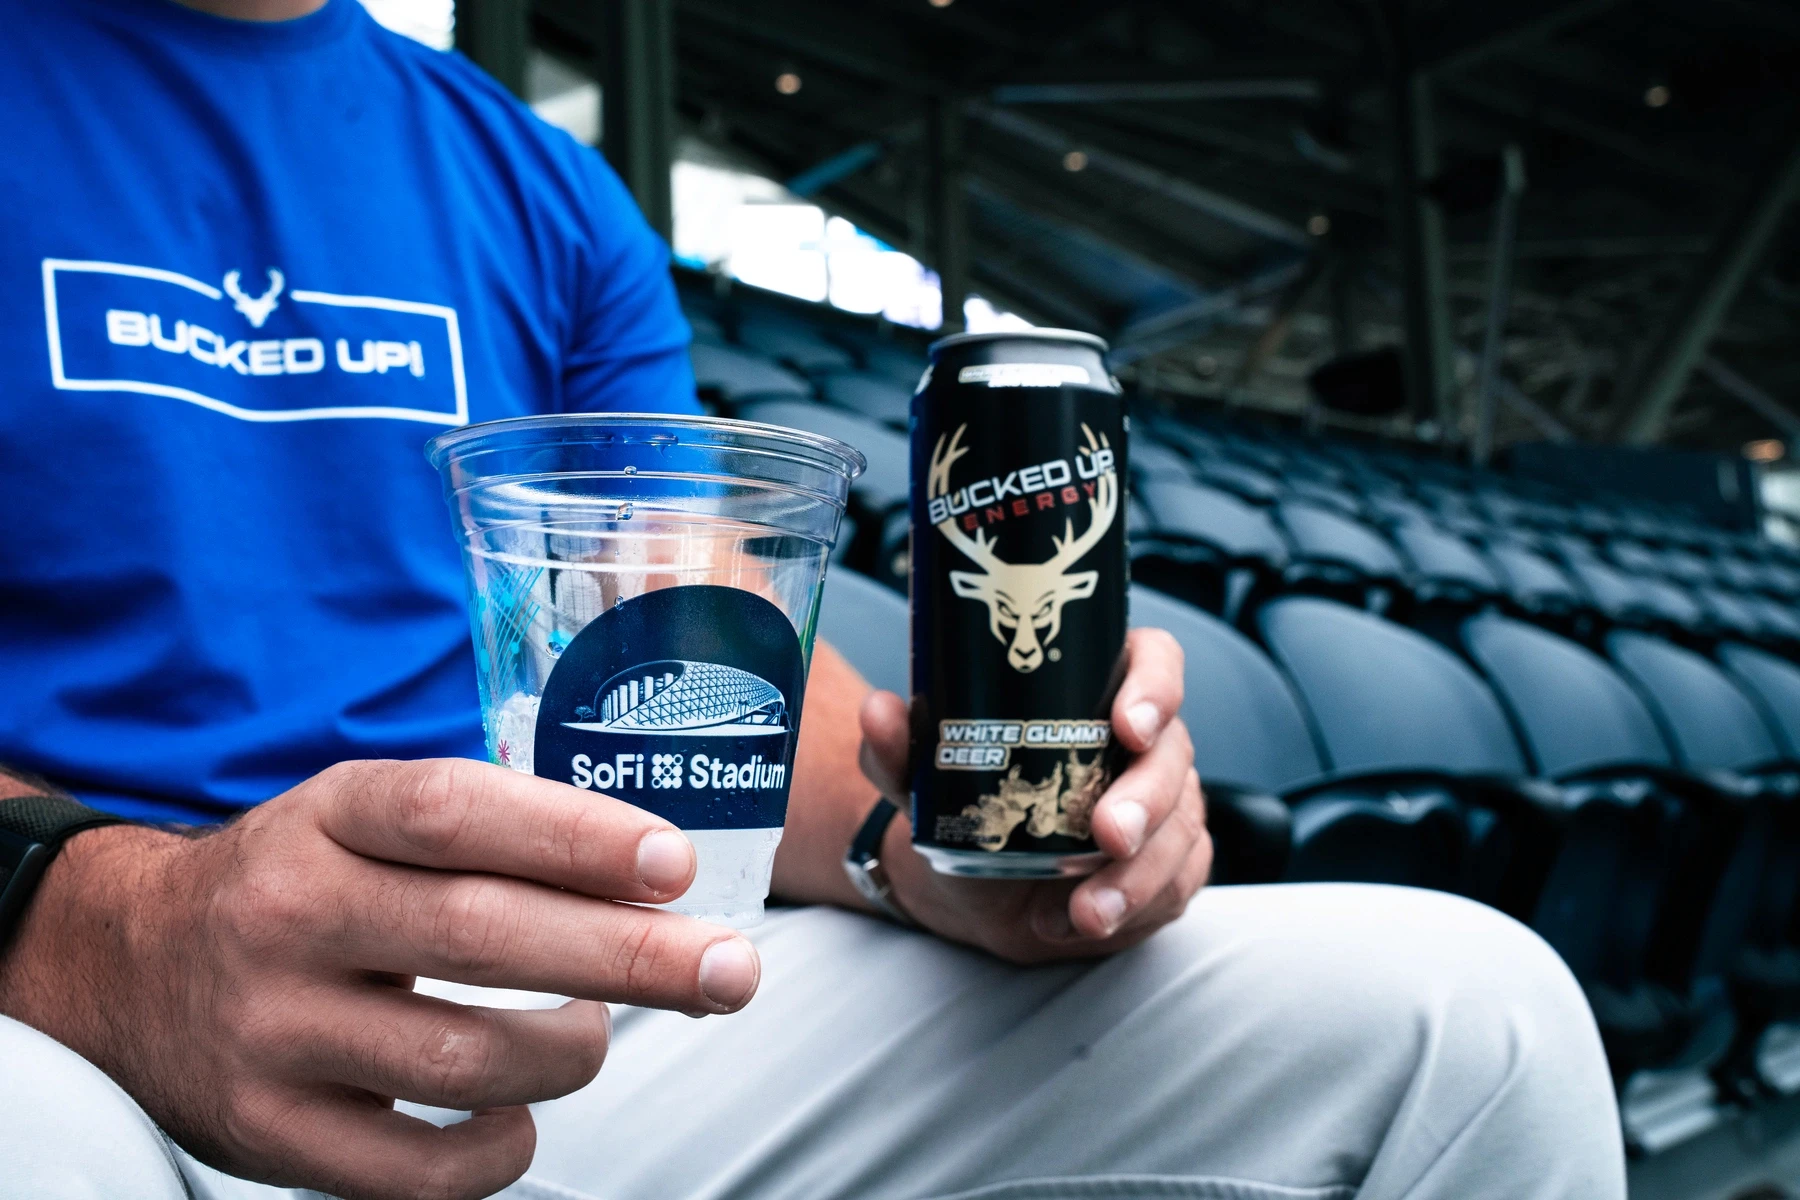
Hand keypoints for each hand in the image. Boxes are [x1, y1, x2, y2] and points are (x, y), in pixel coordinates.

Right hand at [0, 760, 760, 1199]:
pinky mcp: (266, 1131)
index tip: (673, 862)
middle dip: (630, 954)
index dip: (575, 836)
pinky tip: (524, 1113)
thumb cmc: (300, 881)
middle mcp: (290, 915)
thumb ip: (486, 834)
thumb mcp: (362, 818)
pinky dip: (498, 1147)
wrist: (126, 964)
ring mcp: (270, 1030)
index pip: (457, 812)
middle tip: (730, 967)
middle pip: (482, 935)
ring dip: (570, 1048)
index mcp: (326, 817)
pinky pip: (412, 1170)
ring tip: (597, 1030)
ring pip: (461, 1055)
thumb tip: (653, 879)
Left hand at [858, 628, 1207, 963]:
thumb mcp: (925, 779)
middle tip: (1107, 835)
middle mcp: (1143, 743)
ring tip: (1084, 910)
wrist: (973, 885)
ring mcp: (1166, 803)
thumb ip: (901, 747)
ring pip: (1181, 829)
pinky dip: (1133, 908)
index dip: (1154, 686)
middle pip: (1173, 753)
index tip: (1127, 724)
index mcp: (1099, 690)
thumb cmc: (965, 806)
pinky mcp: (1172, 863)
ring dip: (1137, 875)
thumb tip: (880, 713)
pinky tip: (1078, 922)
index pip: (1154, 661)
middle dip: (1145, 799)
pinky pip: (1177, 883)